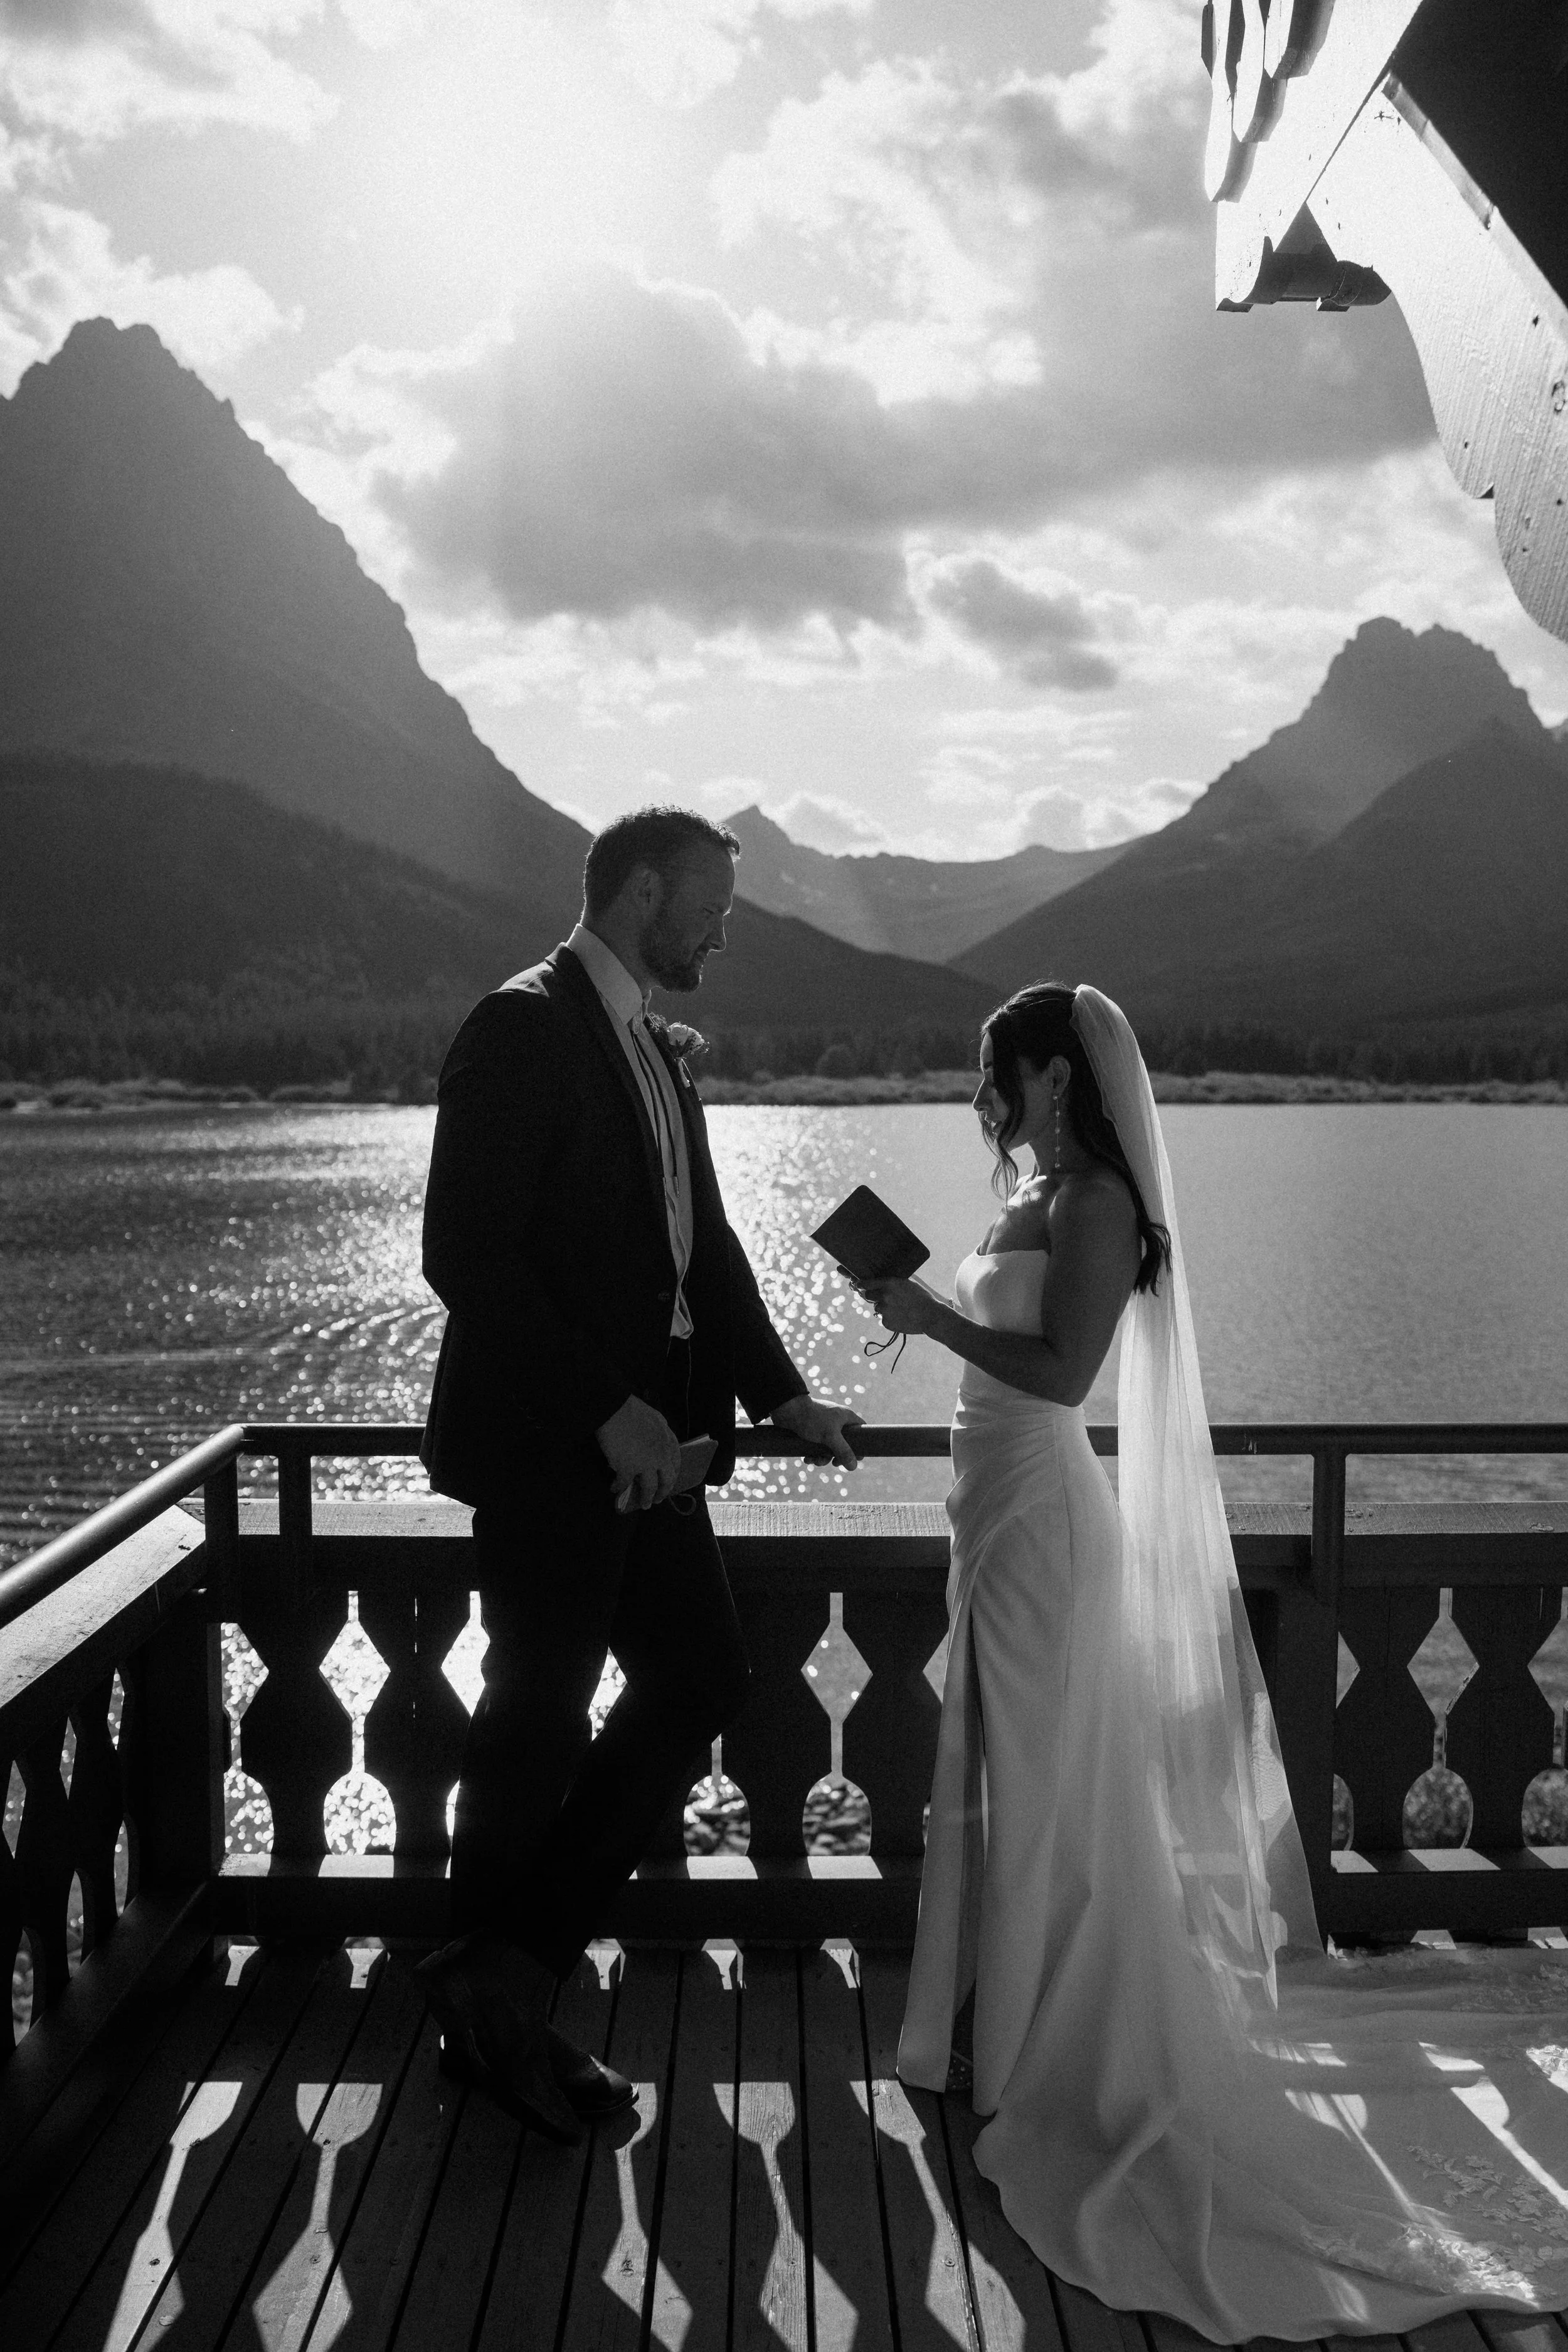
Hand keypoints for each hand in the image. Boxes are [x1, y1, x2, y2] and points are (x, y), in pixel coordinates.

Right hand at [595, 1395, 680, 1511]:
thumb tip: (655, 1444)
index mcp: (668, 1440)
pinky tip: (614, 1489)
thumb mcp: (655, 1419)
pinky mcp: (628, 1469)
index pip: (675, 1462)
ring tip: (644, 1504)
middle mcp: (661, 1455)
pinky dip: (618, 1487)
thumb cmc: (631, 1410)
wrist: (614, 1409)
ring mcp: (646, 1464)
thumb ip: (659, 1434)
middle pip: (667, 1479)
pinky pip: (624, 1483)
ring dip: (646, 1498)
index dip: (672, 1473)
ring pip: (650, 1488)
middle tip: (658, 1499)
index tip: (668, 1480)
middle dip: (663, 1491)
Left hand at [770, 1394, 864, 1469]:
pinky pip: (817, 1445)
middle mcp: (837, 1420)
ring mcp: (824, 1425)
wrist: (787, 1410)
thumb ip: (843, 1451)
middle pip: (845, 1442)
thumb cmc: (812, 1419)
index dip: (862, 1444)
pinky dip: (813, 1453)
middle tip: (834, 1463)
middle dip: (837, 1456)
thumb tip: (854, 1466)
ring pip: (829, 1446)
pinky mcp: (812, 1430)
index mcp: (845, 1416)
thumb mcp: (830, 1436)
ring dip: (822, 1457)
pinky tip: (807, 1458)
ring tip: (814, 1460)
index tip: (858, 1457)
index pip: (862, 1429)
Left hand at [859, 1275, 944, 1338]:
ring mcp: (884, 1310)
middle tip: (881, 1297)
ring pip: (877, 1307)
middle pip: (866, 1296)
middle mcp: (884, 1296)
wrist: (930, 1316)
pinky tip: (902, 1316)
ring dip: (884, 1307)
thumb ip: (891, 1281)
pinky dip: (890, 1317)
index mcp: (889, 1283)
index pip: (865, 1283)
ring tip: (899, 1308)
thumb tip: (877, 1280)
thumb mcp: (907, 1283)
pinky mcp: (886, 1323)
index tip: (856, 1285)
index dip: (859, 1284)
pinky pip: (883, 1318)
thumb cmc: (921, 1296)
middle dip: (871, 1296)